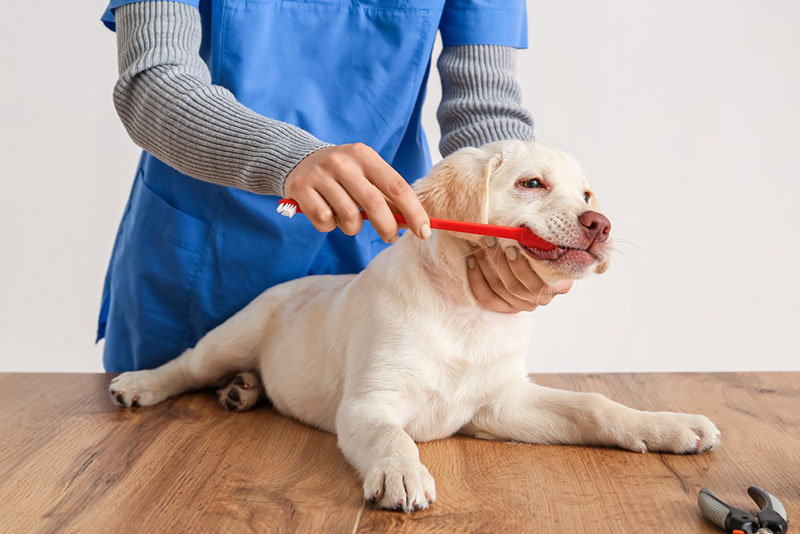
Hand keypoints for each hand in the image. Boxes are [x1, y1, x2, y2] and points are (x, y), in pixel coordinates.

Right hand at [284, 143, 430, 241]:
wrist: (297, 159)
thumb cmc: (343, 174)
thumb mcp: (365, 174)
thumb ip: (386, 195)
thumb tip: (412, 222)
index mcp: (364, 155)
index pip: (396, 186)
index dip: (413, 211)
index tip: (423, 231)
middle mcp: (342, 162)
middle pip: (374, 204)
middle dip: (387, 227)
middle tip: (390, 238)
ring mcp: (319, 175)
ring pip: (348, 217)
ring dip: (353, 227)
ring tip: (349, 219)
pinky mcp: (300, 189)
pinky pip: (324, 221)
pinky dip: (329, 226)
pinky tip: (327, 214)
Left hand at [466, 237, 572, 312]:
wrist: (540, 256)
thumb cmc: (546, 245)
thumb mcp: (550, 242)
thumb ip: (541, 240)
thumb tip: (521, 229)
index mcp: (560, 285)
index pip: (536, 282)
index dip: (520, 265)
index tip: (509, 244)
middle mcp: (543, 299)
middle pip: (514, 285)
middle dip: (498, 259)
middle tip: (488, 239)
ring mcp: (524, 305)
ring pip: (499, 288)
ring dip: (485, 265)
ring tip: (478, 246)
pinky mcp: (507, 308)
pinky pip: (487, 298)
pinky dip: (476, 280)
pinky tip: (471, 262)